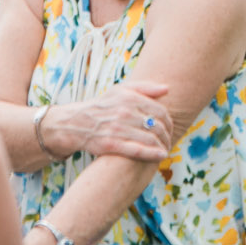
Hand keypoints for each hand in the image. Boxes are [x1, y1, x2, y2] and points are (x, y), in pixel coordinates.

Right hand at [48, 82, 174, 161]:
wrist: (75, 123)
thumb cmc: (103, 106)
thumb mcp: (121, 90)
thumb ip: (145, 88)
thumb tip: (167, 89)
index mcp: (129, 98)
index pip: (160, 110)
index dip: (169, 121)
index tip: (170, 128)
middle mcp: (125, 112)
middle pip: (157, 126)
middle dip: (167, 135)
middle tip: (169, 141)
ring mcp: (118, 129)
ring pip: (150, 139)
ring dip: (162, 146)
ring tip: (166, 150)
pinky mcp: (111, 145)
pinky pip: (137, 150)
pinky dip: (153, 154)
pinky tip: (161, 156)